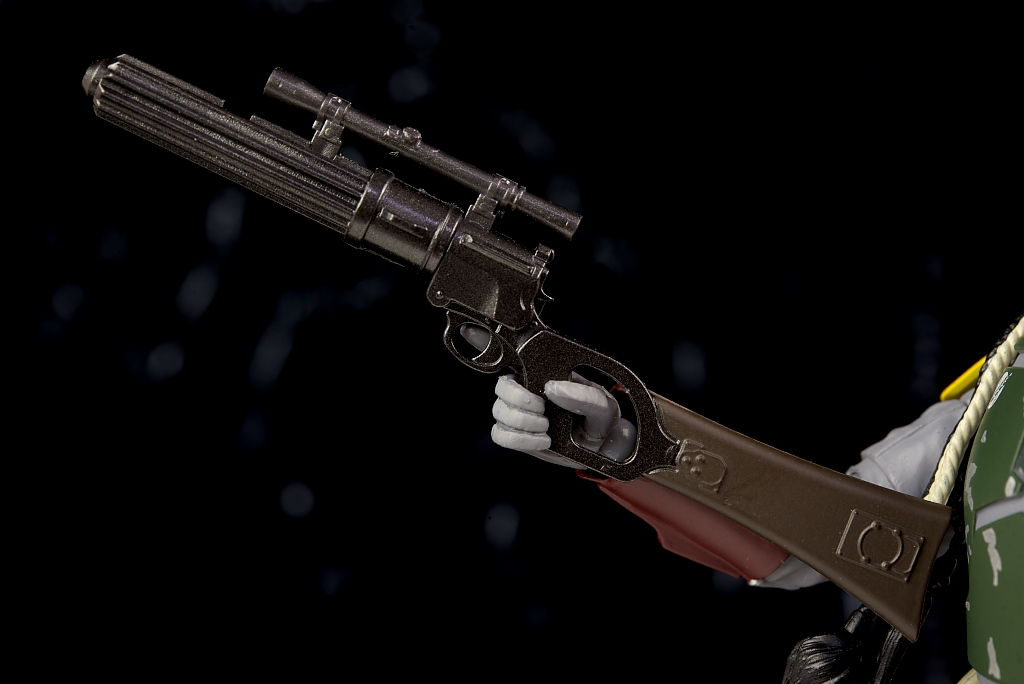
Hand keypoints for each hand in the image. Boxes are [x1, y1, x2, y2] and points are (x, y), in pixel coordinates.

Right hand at [462, 326, 636, 467]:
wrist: (601, 449)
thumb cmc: (599, 419)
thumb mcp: (602, 403)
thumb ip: (584, 396)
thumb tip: (555, 388)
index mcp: (543, 372)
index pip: (512, 355)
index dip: (484, 341)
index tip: (474, 334)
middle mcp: (527, 390)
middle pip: (501, 387)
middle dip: (519, 399)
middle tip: (542, 408)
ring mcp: (520, 414)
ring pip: (499, 412)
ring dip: (523, 422)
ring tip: (547, 427)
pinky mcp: (517, 436)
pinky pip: (500, 435)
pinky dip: (519, 439)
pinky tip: (541, 440)